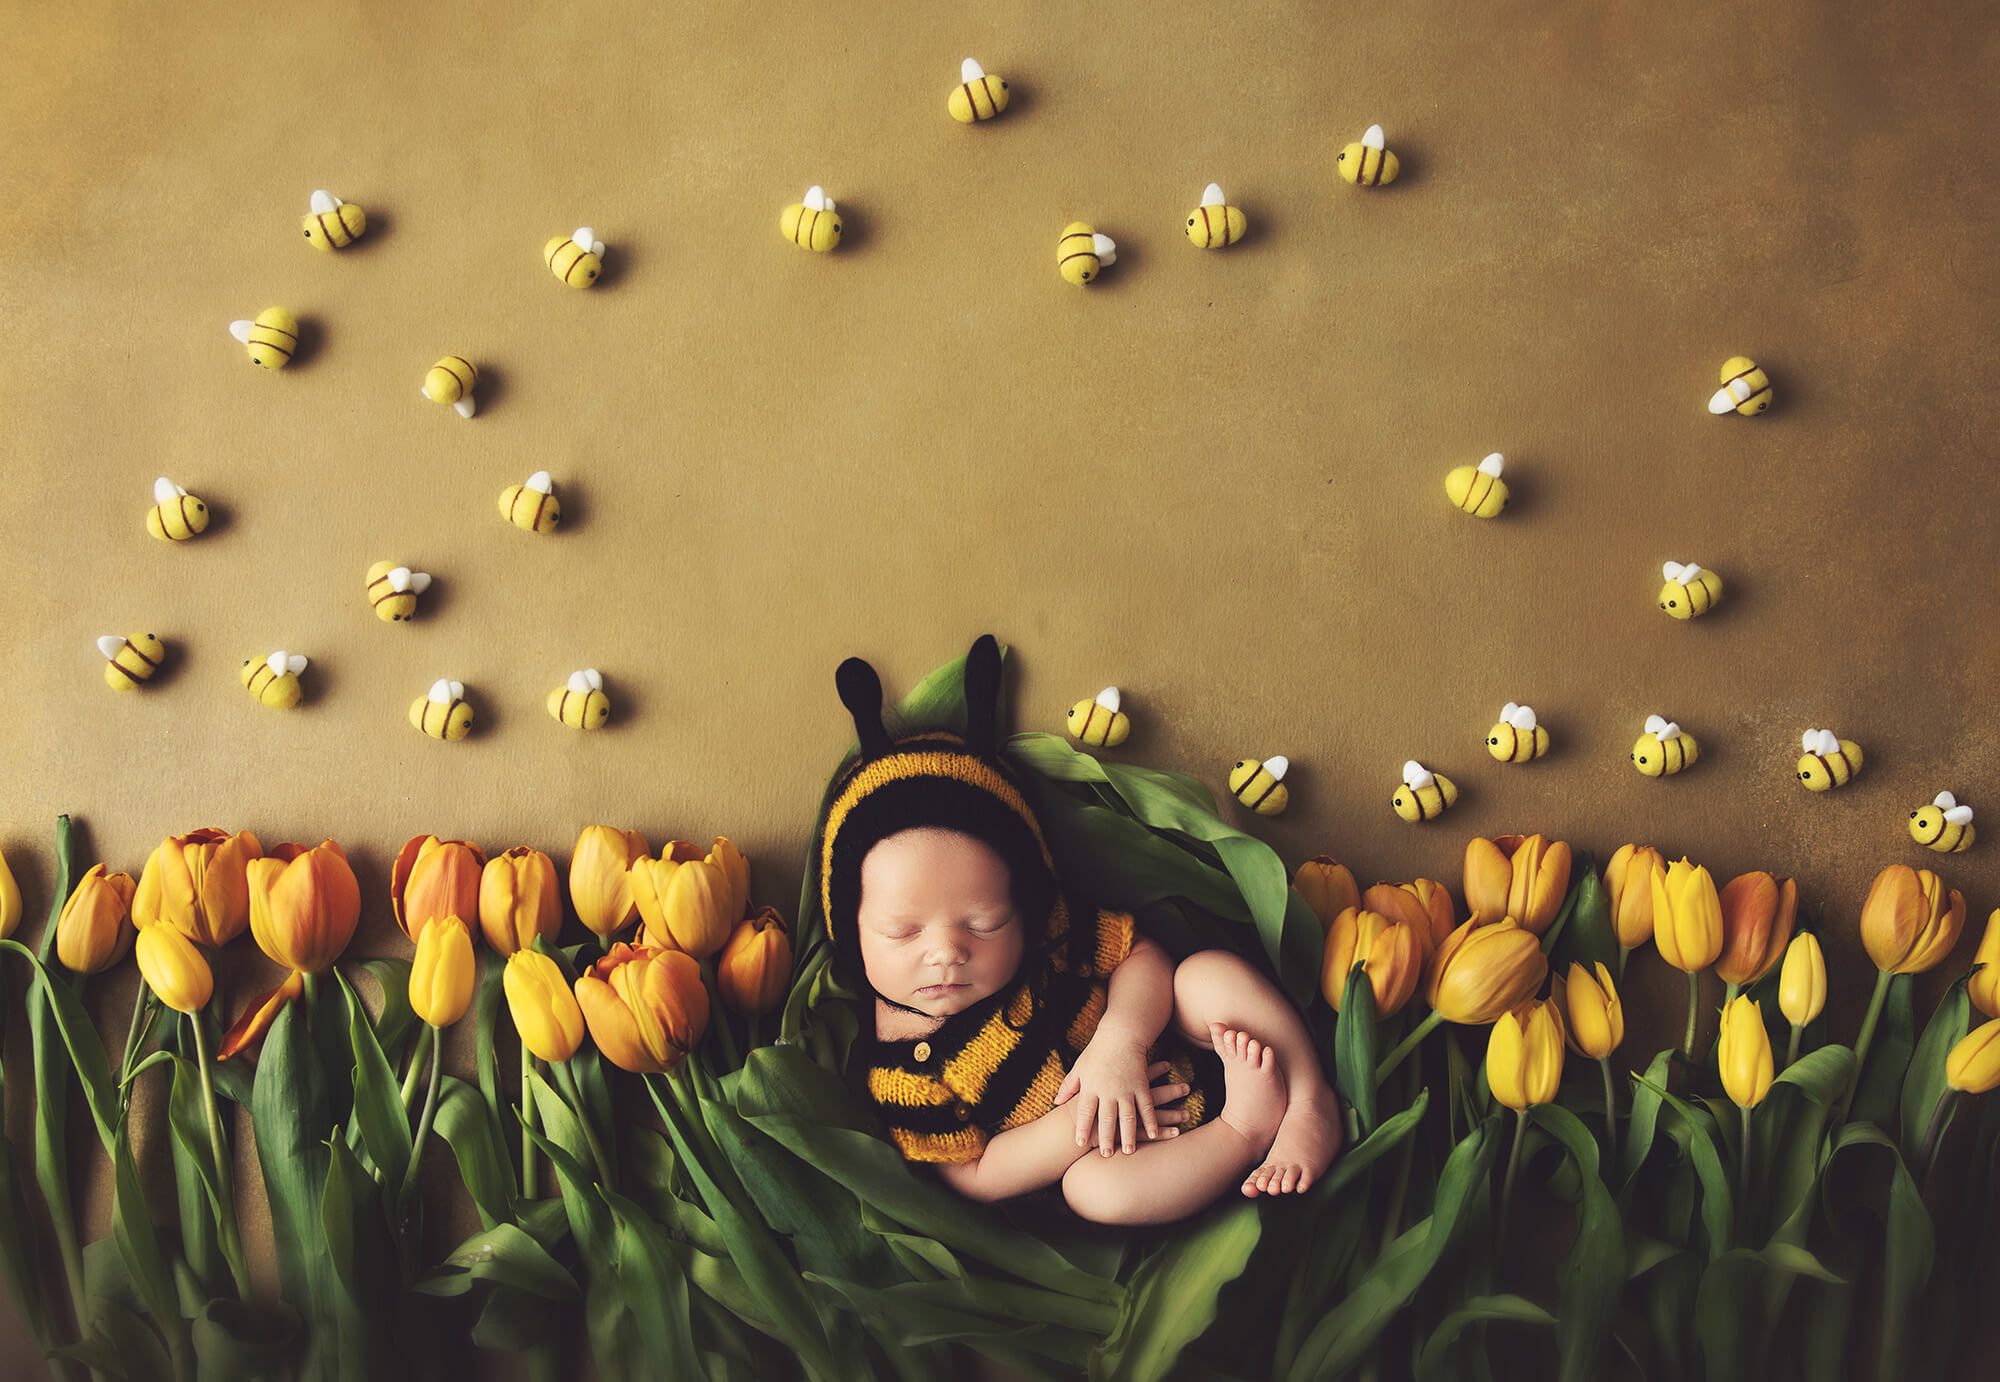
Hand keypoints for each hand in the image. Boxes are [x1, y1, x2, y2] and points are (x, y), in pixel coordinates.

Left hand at [1055, 1029, 1167, 1155]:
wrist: (1121, 1034)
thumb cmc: (1097, 1051)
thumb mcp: (1079, 1067)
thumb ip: (1069, 1086)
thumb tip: (1057, 1101)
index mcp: (1091, 1087)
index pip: (1085, 1112)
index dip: (1083, 1128)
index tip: (1080, 1143)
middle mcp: (1108, 1090)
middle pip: (1107, 1118)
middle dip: (1106, 1138)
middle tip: (1106, 1154)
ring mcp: (1126, 1088)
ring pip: (1128, 1116)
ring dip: (1129, 1135)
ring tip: (1129, 1151)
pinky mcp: (1141, 1085)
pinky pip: (1146, 1106)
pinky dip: (1151, 1120)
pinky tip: (1153, 1134)